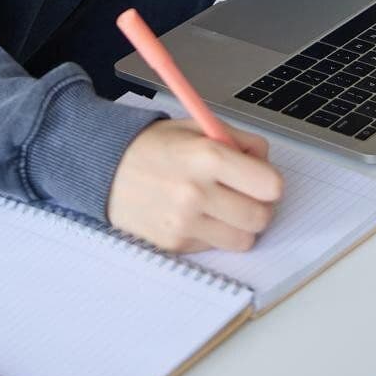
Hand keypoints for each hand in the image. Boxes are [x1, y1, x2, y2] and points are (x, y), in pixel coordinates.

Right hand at [105, 117, 283, 253]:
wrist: (104, 168)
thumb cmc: (153, 146)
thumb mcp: (198, 127)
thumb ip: (239, 141)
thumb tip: (266, 162)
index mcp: (207, 157)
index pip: (271, 186)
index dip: (269, 182)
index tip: (260, 178)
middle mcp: (196, 193)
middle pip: (261, 217)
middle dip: (258, 206)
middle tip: (244, 194)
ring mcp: (184, 223)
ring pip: (243, 240)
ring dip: (239, 225)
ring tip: (221, 206)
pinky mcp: (175, 244)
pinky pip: (215, 247)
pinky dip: (213, 234)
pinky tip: (196, 215)